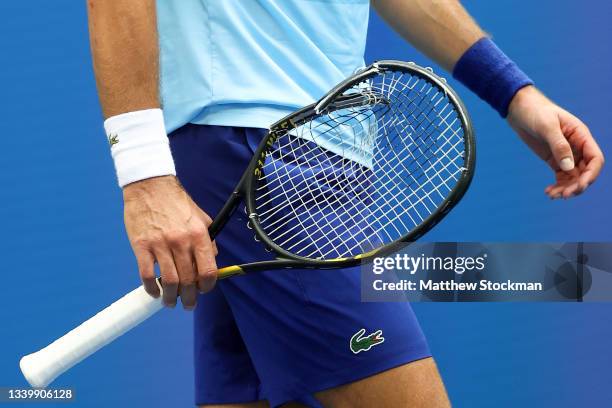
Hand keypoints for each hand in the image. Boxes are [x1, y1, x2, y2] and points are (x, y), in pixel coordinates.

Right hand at [123, 176, 217, 308]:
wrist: (150, 186)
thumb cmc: (176, 202)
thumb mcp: (201, 217)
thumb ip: (209, 240)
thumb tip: (213, 261)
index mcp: (199, 235)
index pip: (208, 271)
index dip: (208, 286)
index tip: (204, 291)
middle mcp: (181, 242)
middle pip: (188, 281)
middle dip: (190, 298)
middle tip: (188, 304)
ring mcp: (160, 245)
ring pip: (169, 282)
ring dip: (171, 298)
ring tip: (171, 302)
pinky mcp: (141, 246)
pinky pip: (147, 275)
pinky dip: (151, 289)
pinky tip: (155, 292)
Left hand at [507, 86, 603, 198]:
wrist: (520, 109)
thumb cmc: (536, 112)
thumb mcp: (547, 126)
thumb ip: (559, 146)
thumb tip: (568, 168)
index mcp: (581, 136)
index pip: (595, 159)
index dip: (591, 174)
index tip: (580, 186)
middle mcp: (577, 147)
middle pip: (585, 172)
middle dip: (577, 185)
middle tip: (562, 195)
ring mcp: (566, 154)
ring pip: (573, 177)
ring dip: (566, 189)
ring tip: (552, 195)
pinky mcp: (554, 159)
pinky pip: (561, 177)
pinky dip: (558, 186)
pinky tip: (548, 192)